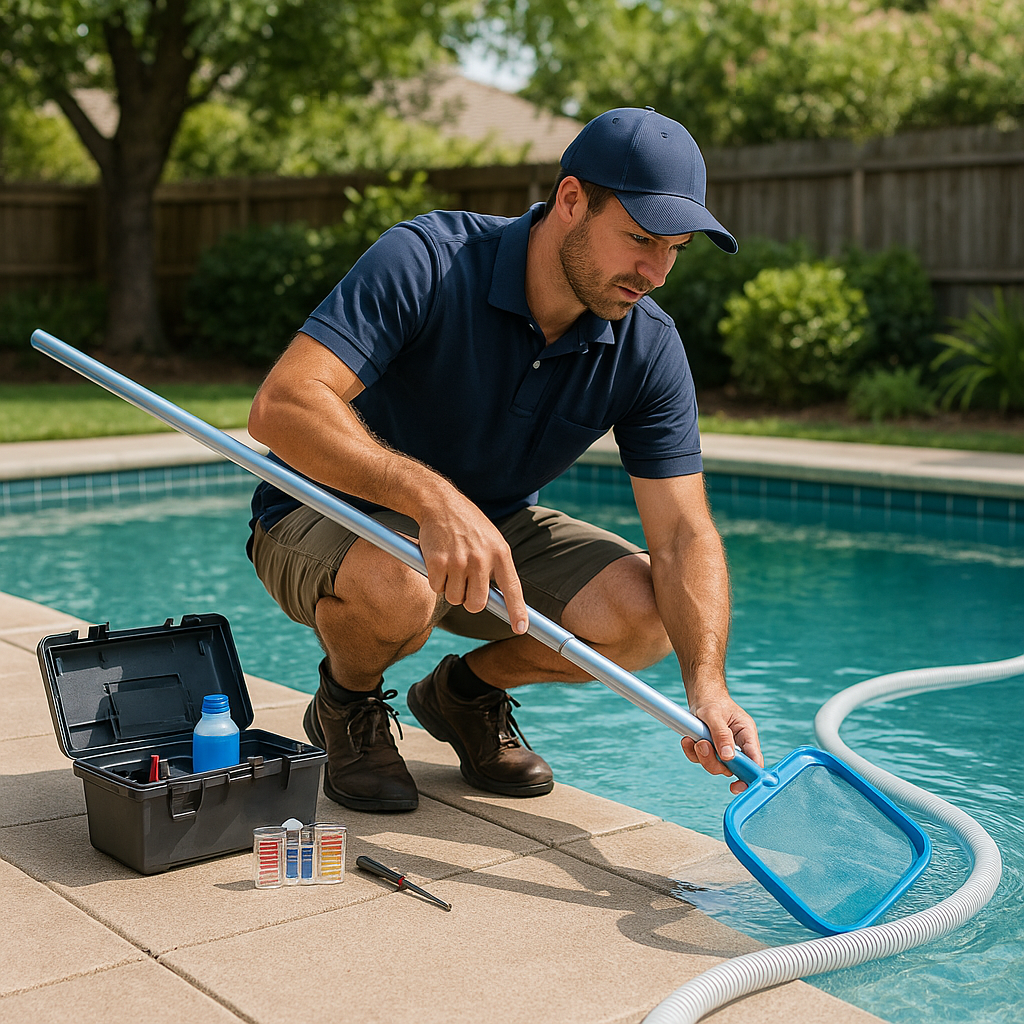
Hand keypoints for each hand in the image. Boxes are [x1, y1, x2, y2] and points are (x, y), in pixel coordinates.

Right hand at [416, 492, 528, 634]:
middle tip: (464, 585)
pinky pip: (437, 588)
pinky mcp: (438, 562)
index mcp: (500, 553)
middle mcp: (482, 559)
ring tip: (451, 566)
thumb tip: (501, 601)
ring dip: (451, 589)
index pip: (512, 589)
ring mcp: (459, 561)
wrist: (440, 503)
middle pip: (477, 604)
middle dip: (469, 600)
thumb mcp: (491, 540)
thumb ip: (496, 567)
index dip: (517, 612)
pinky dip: (435, 580)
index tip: (520, 629)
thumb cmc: (467, 524)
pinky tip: (438, 561)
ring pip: (455, 598)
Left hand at [681, 696, 761, 794]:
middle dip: (714, 761)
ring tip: (694, 739)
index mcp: (747, 734)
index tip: (738, 786)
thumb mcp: (715, 714)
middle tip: (702, 745)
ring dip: (702, 755)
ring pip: (715, 766)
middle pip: (731, 768)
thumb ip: (722, 735)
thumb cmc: (712, 701)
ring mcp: (723, 749)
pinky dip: (692, 751)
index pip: (754, 760)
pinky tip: (687, 739)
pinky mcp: (710, 750)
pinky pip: (700, 759)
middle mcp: (738, 745)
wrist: (701, 696)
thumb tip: (728, 757)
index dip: (749, 776)